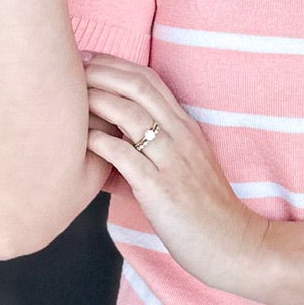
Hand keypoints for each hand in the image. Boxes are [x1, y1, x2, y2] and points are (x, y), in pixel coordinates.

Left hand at [82, 56, 276, 298]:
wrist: (232, 244)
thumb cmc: (204, 211)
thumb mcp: (185, 168)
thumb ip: (154, 152)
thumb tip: (110, 148)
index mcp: (187, 128)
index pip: (151, 81)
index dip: (117, 66)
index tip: (90, 60)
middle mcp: (181, 137)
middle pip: (139, 88)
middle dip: (103, 72)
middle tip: (73, 68)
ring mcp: (172, 161)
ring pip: (131, 114)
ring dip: (97, 100)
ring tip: (71, 98)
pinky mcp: (161, 188)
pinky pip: (125, 156)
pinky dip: (100, 142)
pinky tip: (82, 139)